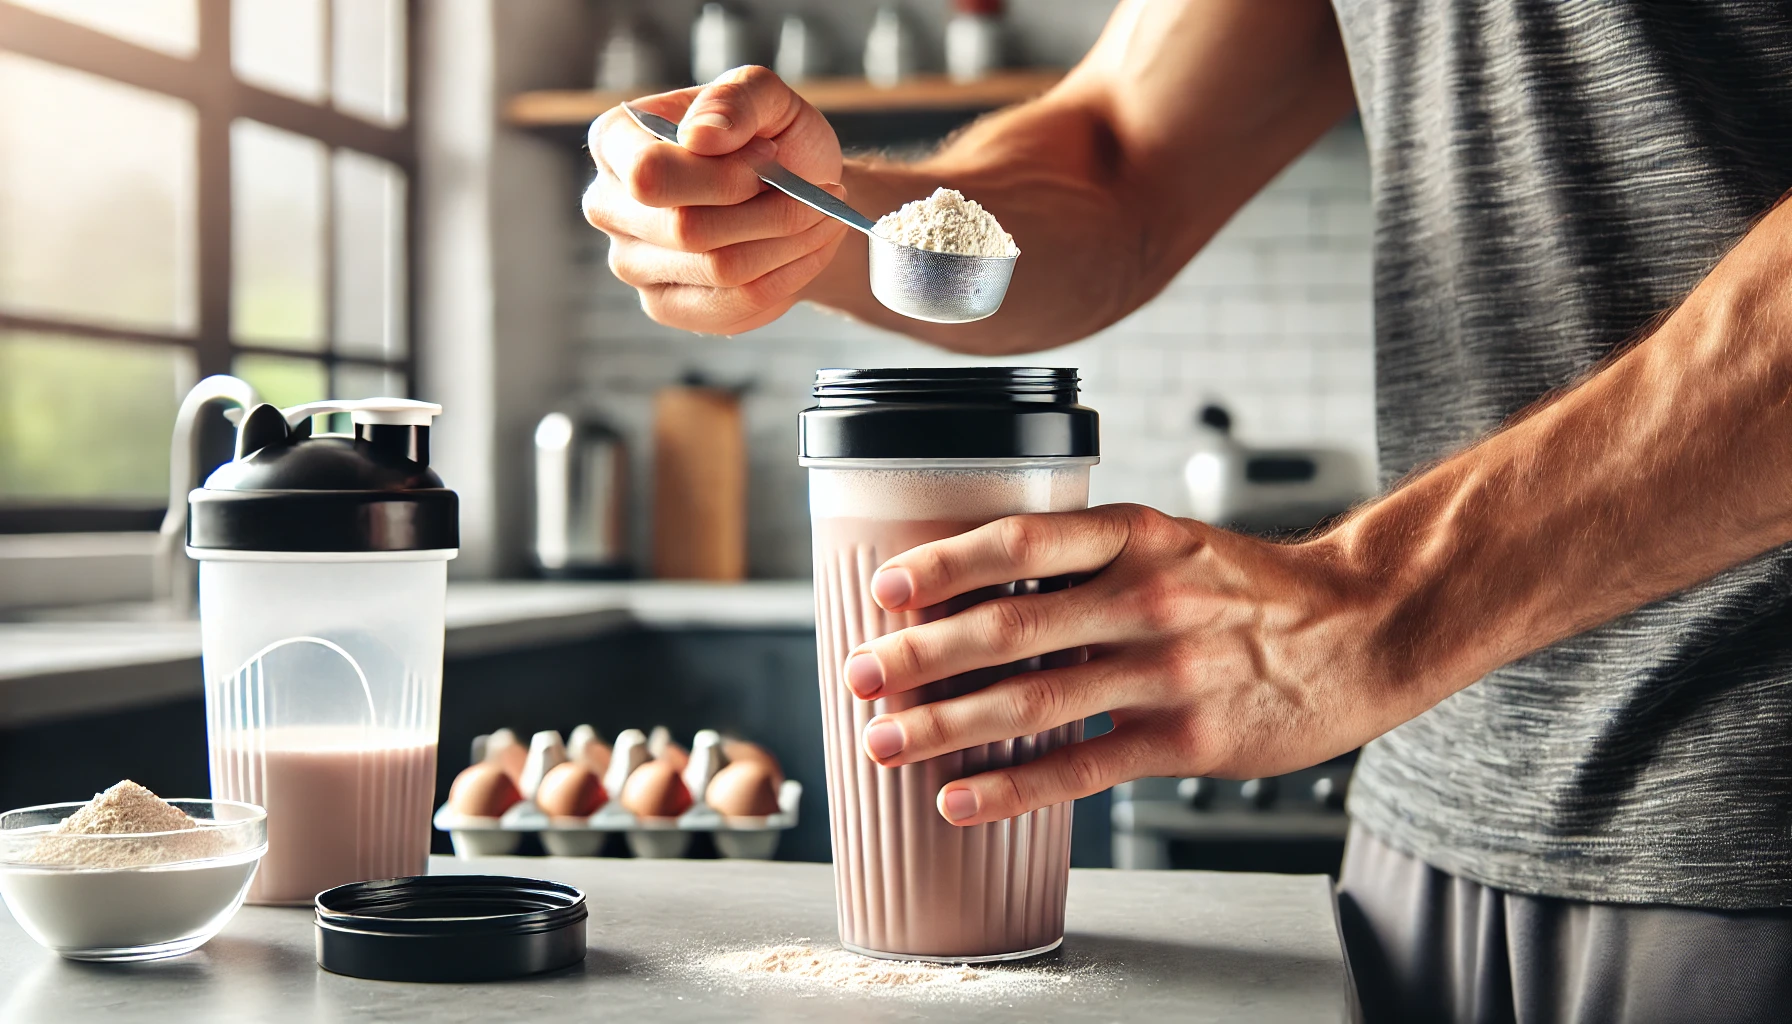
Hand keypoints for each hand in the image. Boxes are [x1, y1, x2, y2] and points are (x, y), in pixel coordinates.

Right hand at [582, 66, 848, 333]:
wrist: (797, 195)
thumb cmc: (772, 139)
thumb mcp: (766, 98)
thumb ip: (734, 101)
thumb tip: (699, 136)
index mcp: (615, 141)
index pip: (649, 175)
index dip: (723, 174)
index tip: (772, 155)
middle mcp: (608, 206)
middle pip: (685, 228)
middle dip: (770, 211)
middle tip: (818, 193)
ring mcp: (631, 263)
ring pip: (720, 269)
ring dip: (789, 243)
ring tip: (822, 216)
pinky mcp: (666, 306)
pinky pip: (737, 305)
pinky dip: (789, 275)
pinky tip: (806, 249)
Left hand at [843, 504, 1412, 826]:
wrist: (1364, 630)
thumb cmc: (1250, 588)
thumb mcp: (1175, 543)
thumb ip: (1090, 564)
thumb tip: (979, 597)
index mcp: (1138, 535)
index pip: (1025, 542)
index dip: (948, 564)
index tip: (886, 587)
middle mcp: (1149, 596)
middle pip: (1012, 628)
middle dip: (922, 655)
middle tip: (858, 673)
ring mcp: (1170, 671)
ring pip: (1035, 701)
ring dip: (947, 724)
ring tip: (884, 741)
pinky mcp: (1188, 740)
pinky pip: (1082, 767)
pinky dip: (1012, 786)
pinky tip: (960, 799)